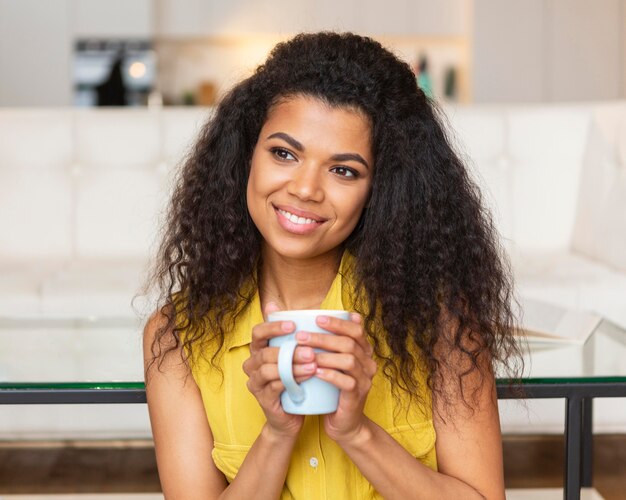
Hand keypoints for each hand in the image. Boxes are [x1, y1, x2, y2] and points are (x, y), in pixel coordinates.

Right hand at [242, 302, 316, 438]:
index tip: (294, 325)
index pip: (257, 333)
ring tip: (313, 364)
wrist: (291, 416)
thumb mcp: (292, 355)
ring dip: (293, 366)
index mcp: (258, 350)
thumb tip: (281, 304)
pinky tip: (308, 376)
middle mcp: (252, 365)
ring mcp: (255, 383)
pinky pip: (275, 386)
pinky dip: (292, 380)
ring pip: (270, 370)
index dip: (273, 327)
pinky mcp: (263, 399)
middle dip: (289, 350)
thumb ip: (291, 333)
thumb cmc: (293, 379)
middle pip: (265, 353)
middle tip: (310, 350)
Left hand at [296, 313, 376, 442]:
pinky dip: (330, 375)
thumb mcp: (332, 363)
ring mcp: (365, 380)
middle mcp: (368, 363)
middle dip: (324, 337)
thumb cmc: (334, 389)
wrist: (344, 423)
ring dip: (324, 355)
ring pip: (348, 360)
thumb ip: (328, 344)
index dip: (338, 322)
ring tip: (304, 353)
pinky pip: (346, 382)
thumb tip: (312, 317)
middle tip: (301, 336)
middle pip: (349, 343)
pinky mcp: (357, 396)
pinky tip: (315, 372)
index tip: (317, 317)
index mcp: (364, 352)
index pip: (356, 330)